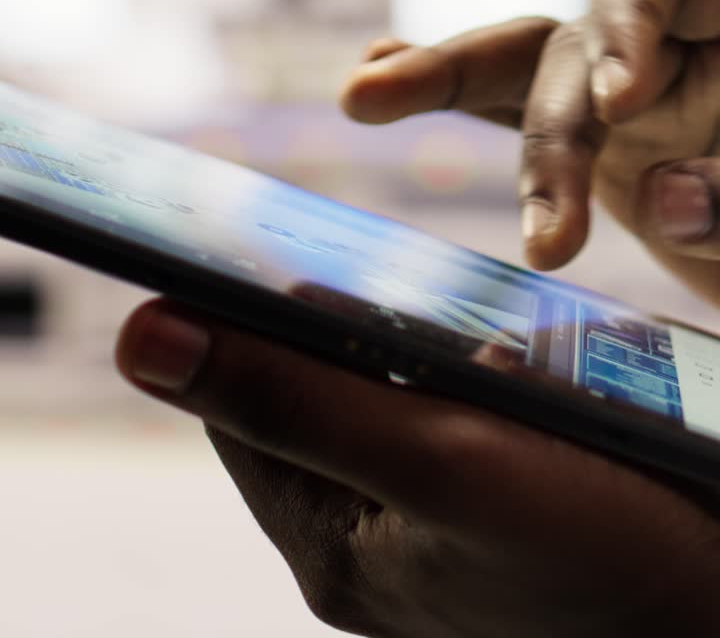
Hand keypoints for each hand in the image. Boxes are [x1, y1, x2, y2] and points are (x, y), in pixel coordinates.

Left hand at [115, 299, 719, 637]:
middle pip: (308, 398)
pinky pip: (440, 415)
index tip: (242, 235)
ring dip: (396, 342)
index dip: (233, 321)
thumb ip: (296, 399)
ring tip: (441, 306)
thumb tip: (140, 338)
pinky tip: (496, 348)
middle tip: (362, 257)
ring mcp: (430, 531)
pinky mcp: (487, 508)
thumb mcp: (438, 460)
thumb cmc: (601, 540)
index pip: (240, 407)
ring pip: (377, 400)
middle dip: (329, 325)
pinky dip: (453, 370)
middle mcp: (368, 545)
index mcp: (332, 543)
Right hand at [341, 0, 719, 306]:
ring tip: (360, 92)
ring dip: (438, 83)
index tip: (622, 102)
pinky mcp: (593, 136)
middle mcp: (660, 36)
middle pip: (572, 43)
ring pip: (517, 70)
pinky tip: (370, 79)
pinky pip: (507, 107)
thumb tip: (660, 199)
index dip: (625, 21)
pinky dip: (444, 98)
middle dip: (551, 136)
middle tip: (552, 242)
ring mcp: (616, 86)